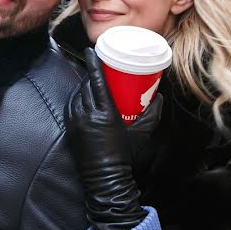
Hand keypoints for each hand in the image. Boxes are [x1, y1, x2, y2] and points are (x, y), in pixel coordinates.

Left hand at [66, 49, 158, 229]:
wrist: (105, 179)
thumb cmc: (125, 156)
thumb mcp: (141, 133)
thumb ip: (152, 114)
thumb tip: (160, 96)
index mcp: (105, 112)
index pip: (96, 80)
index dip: (93, 63)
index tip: (92, 51)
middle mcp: (87, 114)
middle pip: (86, 85)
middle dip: (91, 74)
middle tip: (99, 68)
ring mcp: (76, 122)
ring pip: (77, 95)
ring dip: (83, 86)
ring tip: (93, 83)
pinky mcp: (70, 129)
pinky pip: (71, 107)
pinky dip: (77, 99)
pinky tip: (83, 98)